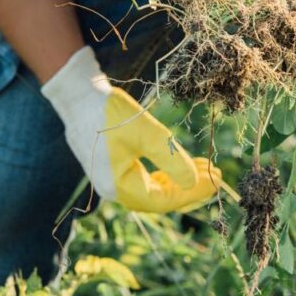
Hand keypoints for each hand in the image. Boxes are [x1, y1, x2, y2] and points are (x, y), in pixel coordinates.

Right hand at [41, 47, 221, 212]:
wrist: (78, 95)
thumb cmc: (108, 112)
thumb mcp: (145, 133)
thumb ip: (169, 159)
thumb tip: (193, 182)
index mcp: (118, 187)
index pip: (163, 200)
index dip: (192, 192)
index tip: (217, 178)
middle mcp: (113, 189)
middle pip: (159, 198)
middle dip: (189, 188)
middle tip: (216, 175)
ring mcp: (112, 179)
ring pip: (152, 189)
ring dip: (178, 180)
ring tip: (203, 168)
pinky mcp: (113, 167)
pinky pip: (144, 178)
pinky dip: (164, 173)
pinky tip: (181, 163)